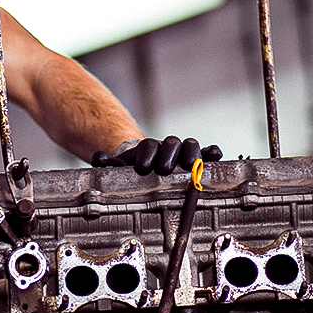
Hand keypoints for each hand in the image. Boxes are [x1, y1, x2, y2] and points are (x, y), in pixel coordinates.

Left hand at [92, 136, 221, 175]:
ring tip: (189, 165)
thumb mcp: (121, 166)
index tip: (141, 168)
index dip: (146, 155)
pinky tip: (215, 156)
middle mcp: (168, 147)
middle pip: (172, 143)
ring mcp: (184, 152)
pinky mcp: (199, 160)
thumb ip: (108, 163)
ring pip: (190, 146)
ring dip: (191, 154)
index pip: (149, 145)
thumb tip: (98, 158)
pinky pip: (208, 153)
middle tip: (163, 169)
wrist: (151, 168)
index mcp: (150, 148)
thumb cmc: (136, 169)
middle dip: (168, 155)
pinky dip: (212, 153)